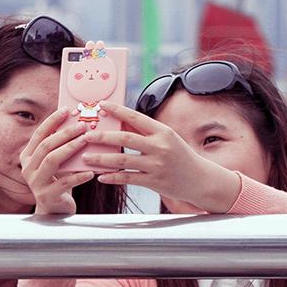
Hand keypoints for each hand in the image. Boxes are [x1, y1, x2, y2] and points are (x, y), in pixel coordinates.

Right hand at [19, 106, 96, 216]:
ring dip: (70, 148)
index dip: (52, 121)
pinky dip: (79, 176)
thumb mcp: (58, 162)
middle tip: (82, 126)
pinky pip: (64, 183)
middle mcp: (28, 167)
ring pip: (52, 160)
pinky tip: (91, 172)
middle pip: (46, 145)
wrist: (55, 210)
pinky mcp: (46, 196)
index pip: (39, 134)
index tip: (66, 110)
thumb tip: (79, 123)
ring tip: (85, 141)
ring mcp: (35, 182)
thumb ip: (61, 147)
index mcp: (28, 156)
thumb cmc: (59, 182)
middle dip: (65, 133)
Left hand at [85, 102, 239, 212]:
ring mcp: (157, 165)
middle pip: (125, 139)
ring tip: (87, 157)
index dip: (117, 111)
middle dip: (103, 137)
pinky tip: (100, 177)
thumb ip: (144, 133)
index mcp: (163, 132)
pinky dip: (113, 178)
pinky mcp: (154, 182)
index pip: (136, 118)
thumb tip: (118, 125)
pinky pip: (128, 179)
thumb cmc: (180, 156)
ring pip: (122, 161)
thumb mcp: (167, 139)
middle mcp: (160, 147)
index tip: (102, 105)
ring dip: (101, 159)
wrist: (200, 179)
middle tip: (86, 136)